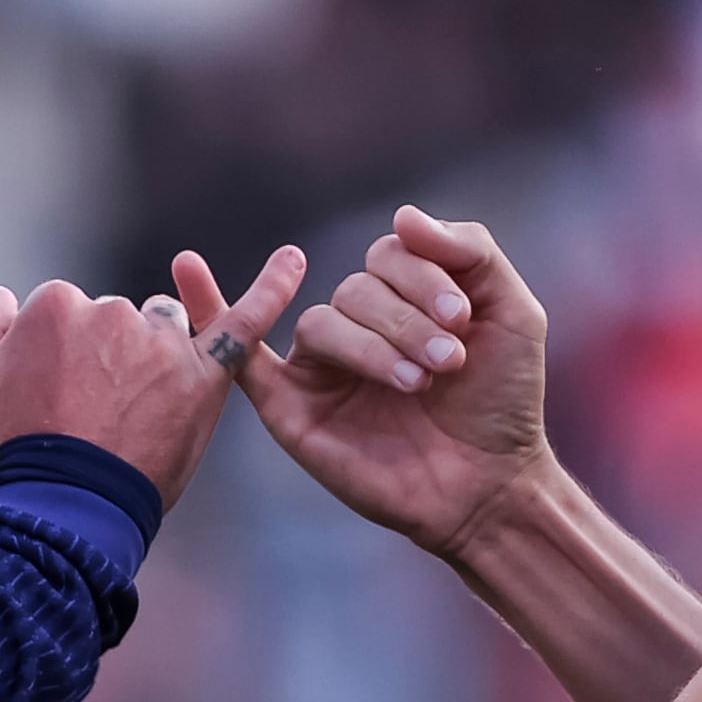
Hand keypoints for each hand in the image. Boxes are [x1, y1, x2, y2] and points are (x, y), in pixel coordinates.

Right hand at [0, 251, 305, 506]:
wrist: (63, 512)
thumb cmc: (8, 453)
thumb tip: (4, 296)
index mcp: (56, 304)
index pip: (68, 314)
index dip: (62, 362)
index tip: (56, 403)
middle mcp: (112, 310)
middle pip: (118, 320)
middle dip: (107, 360)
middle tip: (93, 420)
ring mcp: (159, 343)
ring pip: (164, 330)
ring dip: (153, 359)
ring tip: (133, 417)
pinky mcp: (202, 376)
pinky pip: (245, 323)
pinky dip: (274, 287)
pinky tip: (297, 258)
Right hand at [192, 205, 556, 557]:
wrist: (490, 485)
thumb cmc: (501, 401)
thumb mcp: (510, 311)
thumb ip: (470, 251)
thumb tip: (402, 216)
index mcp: (398, 296)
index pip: (388, 255)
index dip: (424, 279)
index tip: (464, 321)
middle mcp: (354, 325)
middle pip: (355, 289)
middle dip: (406, 319)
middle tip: (448, 361)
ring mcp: (318, 367)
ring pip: (322, 323)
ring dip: (373, 345)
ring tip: (418, 381)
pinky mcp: (291, 407)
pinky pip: (239, 355)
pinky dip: (213, 310)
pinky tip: (191, 272)